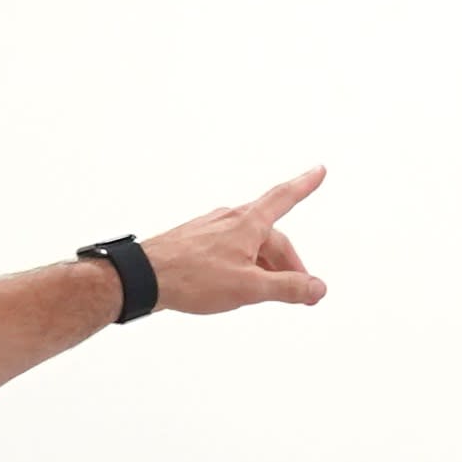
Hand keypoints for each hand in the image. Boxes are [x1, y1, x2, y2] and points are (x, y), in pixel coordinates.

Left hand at [139, 169, 331, 316]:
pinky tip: (236, 282)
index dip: (304, 184)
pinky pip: (230, 248)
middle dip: (289, 262)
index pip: (284, 198)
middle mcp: (230, 219)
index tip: (318, 170)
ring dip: (265, 265)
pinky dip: (243, 263)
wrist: (143, 277)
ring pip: (249, 243)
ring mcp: (211, 228)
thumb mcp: (249, 288)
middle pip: (271, 236)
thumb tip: (317, 287)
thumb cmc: (192, 277)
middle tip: (300, 289)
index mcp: (248, 224)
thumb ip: (287, 288)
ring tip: (267, 291)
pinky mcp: (196, 241)